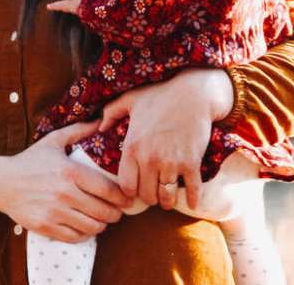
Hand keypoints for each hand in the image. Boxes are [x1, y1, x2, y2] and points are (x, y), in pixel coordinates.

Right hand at [0, 121, 133, 242]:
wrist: (1, 182)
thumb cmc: (30, 161)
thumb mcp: (53, 141)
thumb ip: (78, 131)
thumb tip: (101, 121)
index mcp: (69, 171)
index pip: (107, 189)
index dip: (122, 197)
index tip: (127, 199)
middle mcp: (63, 193)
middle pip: (103, 211)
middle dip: (115, 214)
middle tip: (117, 212)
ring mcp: (54, 212)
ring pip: (92, 227)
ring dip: (102, 225)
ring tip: (102, 219)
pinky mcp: (45, 227)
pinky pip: (76, 237)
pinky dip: (85, 234)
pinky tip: (85, 227)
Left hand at [100, 68, 232, 211]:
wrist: (192, 92)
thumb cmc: (159, 94)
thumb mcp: (130, 99)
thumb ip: (111, 113)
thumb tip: (99, 127)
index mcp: (132, 147)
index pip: (126, 186)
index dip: (130, 191)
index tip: (136, 188)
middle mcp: (149, 158)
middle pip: (146, 196)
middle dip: (149, 197)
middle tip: (153, 193)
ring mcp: (171, 162)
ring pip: (166, 198)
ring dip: (167, 200)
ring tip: (168, 197)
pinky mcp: (191, 163)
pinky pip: (192, 190)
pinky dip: (193, 199)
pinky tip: (191, 202)